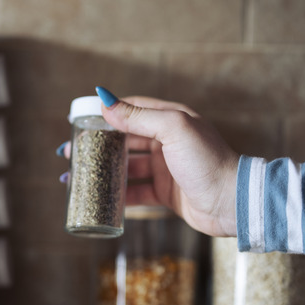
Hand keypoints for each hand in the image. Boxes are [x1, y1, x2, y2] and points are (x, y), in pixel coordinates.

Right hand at [60, 88, 238, 236]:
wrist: (233, 202)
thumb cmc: (208, 161)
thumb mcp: (174, 130)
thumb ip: (139, 116)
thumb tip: (105, 102)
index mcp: (171, 119)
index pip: (131, 108)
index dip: (105, 113)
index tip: (80, 120)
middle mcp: (167, 142)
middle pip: (124, 139)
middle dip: (97, 145)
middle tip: (70, 152)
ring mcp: (166, 168)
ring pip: (127, 167)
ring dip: (103, 171)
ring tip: (76, 176)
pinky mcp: (166, 193)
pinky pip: (136, 192)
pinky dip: (117, 195)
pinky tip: (98, 197)